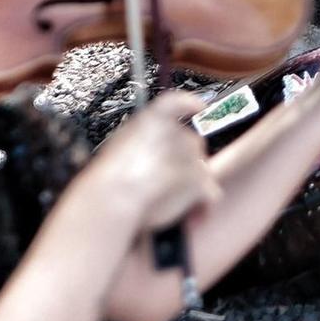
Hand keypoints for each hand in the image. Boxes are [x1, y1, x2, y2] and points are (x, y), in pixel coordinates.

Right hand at [67, 92, 216, 236]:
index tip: (198, 106)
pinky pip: (211, 193)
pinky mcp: (200, 181)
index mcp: (154, 119)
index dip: (189, 104)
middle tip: (164, 183)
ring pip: (201, 171)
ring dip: (191, 187)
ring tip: (171, 205)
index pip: (178, 102)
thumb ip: (142, 142)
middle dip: (183, 163)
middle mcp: (178, 133)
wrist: (114, 195)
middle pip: (192, 146)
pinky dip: (204, 207)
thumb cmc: (109, 176)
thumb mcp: (120, 146)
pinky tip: (194, 218)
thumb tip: (150, 156)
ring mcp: (192, 156)